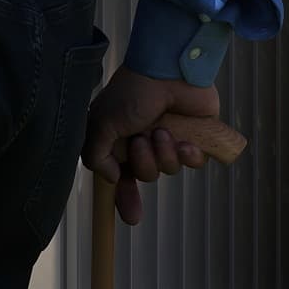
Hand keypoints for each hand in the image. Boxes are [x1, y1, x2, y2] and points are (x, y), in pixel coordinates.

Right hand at [82, 72, 231, 225]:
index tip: (132, 218)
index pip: (119, 175)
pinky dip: (189, 155)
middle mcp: (142, 141)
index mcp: (118, 138)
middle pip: (144, 175)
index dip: (125, 196)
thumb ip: (96, 155)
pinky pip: (193, 163)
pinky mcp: (192, 137)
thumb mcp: (102, 123)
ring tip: (164, 131)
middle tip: (143, 140)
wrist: (169, 71)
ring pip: (169, 170)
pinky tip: (187, 142)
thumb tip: (109, 177)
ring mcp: (168, 139)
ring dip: (165, 153)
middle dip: (144, 162)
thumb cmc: (133, 92)